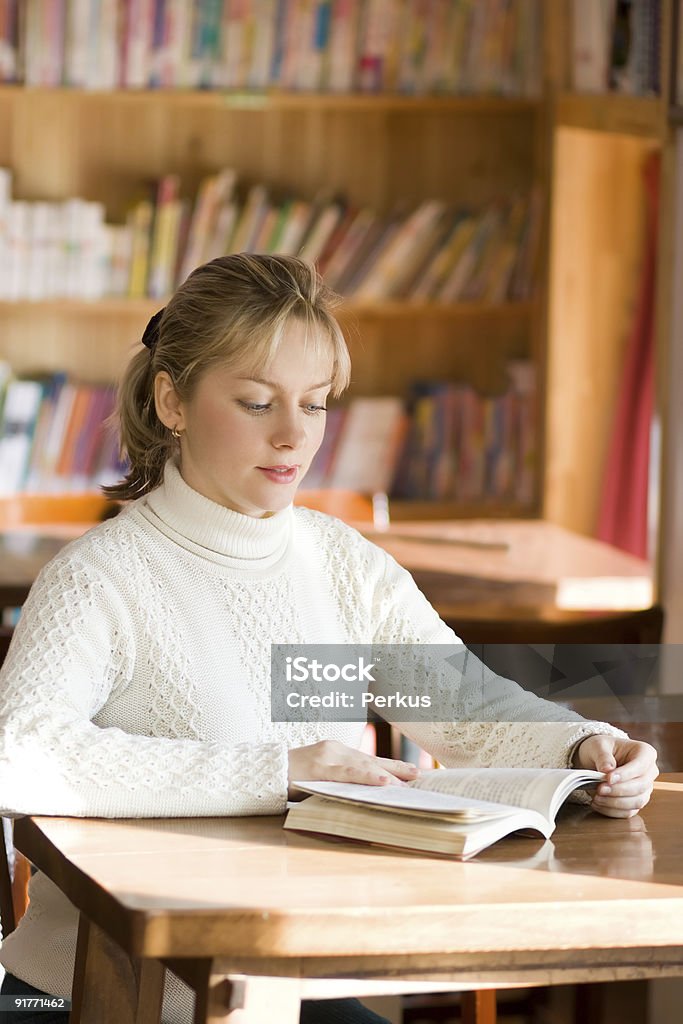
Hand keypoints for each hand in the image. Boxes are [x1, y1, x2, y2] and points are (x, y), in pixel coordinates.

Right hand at [288, 740, 418, 797]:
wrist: (264, 773)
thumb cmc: (293, 780)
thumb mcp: (321, 780)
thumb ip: (342, 784)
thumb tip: (369, 799)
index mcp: (338, 752)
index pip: (370, 760)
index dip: (393, 766)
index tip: (414, 774)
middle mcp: (335, 750)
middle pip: (372, 760)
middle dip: (397, 770)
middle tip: (421, 777)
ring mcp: (328, 756)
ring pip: (364, 766)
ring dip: (388, 776)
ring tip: (408, 783)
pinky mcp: (319, 767)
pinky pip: (348, 774)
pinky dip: (368, 778)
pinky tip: (384, 782)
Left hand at [572, 734, 657, 817]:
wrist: (597, 759)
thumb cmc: (602, 749)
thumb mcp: (598, 746)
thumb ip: (603, 756)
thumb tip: (607, 770)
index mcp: (645, 752)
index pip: (640, 765)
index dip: (625, 774)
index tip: (608, 778)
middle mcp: (649, 771)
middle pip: (641, 786)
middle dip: (619, 790)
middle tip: (600, 789)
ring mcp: (645, 789)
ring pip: (637, 801)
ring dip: (616, 802)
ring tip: (597, 797)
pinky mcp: (636, 802)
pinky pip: (629, 812)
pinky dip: (613, 811)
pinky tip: (599, 804)